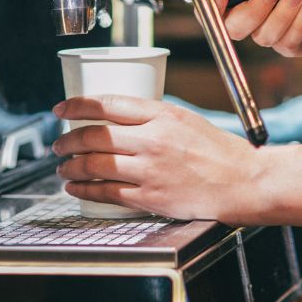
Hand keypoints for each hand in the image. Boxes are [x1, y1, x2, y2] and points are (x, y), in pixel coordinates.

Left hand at [51, 95, 261, 222]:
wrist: (241, 182)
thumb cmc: (218, 151)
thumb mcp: (185, 120)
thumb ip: (153, 118)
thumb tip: (116, 119)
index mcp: (162, 115)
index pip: (108, 104)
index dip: (77, 105)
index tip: (61, 108)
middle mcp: (153, 141)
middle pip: (94, 136)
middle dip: (67, 140)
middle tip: (59, 143)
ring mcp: (150, 170)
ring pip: (95, 165)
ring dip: (71, 167)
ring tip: (64, 168)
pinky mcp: (150, 196)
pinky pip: (106, 192)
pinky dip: (85, 190)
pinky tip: (77, 188)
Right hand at [214, 0, 301, 56]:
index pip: (218, 7)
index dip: (213, 7)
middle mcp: (260, 14)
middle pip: (234, 27)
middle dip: (254, 8)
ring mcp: (278, 32)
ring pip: (263, 35)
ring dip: (285, 11)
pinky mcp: (297, 47)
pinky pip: (287, 42)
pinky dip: (301, 21)